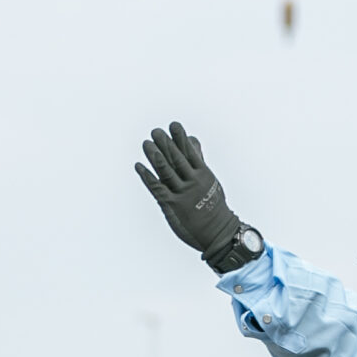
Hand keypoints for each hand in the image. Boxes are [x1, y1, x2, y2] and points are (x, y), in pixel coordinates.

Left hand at [136, 122, 262, 272]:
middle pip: (177, 159)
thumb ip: (198, 159)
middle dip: (166, 144)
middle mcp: (193, 181)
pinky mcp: (172, 205)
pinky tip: (138, 166)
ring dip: (155, 157)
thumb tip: (192, 139)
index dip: (181, 138)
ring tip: (147, 144)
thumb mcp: (209, 179)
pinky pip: (157, 188)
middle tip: (155, 131)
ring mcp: (182, 193)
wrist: (217, 231)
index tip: (174, 125)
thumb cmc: (213, 204)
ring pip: (166, 171)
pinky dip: (147, 176)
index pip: (190, 152)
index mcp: (203, 173)